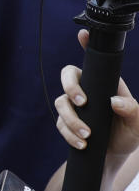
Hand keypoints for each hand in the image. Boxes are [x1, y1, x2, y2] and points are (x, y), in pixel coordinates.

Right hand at [55, 30, 138, 157]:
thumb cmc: (128, 134)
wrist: (113, 156)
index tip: (83, 34)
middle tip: (82, 102)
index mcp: (105, 85)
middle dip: (71, 86)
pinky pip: (59, 123)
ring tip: (86, 135)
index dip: (86, 45)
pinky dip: (69, 134)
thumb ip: (133, 111)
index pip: (95, 62)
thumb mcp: (138, 125)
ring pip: (61, 102)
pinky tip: (81, 143)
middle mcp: (87, 91)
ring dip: (72, 119)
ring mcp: (74, 106)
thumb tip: (115, 101)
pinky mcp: (65, 122)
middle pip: (68, 75)